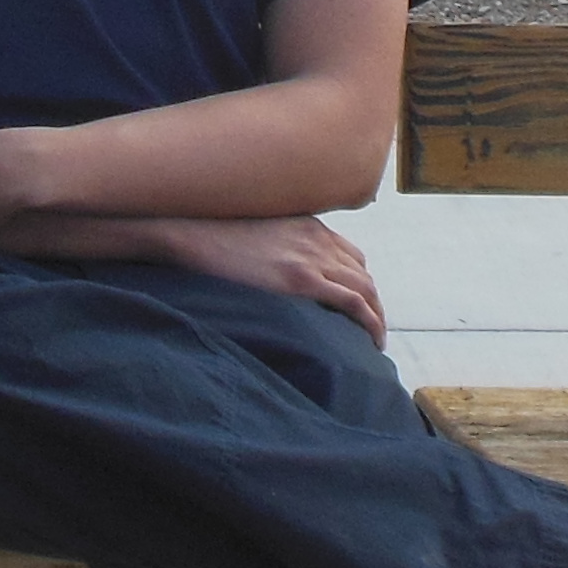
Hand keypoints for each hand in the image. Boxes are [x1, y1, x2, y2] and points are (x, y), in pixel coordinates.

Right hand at [140, 214, 385, 344]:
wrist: (192, 232)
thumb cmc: (213, 238)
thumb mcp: (257, 233)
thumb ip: (277, 247)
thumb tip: (274, 274)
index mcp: (308, 226)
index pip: (351, 256)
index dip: (359, 284)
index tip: (356, 306)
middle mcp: (317, 238)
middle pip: (362, 274)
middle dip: (372, 303)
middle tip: (369, 330)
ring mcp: (312, 257)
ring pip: (365, 289)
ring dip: (375, 316)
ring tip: (372, 341)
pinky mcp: (301, 278)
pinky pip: (353, 302)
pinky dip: (370, 322)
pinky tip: (371, 341)